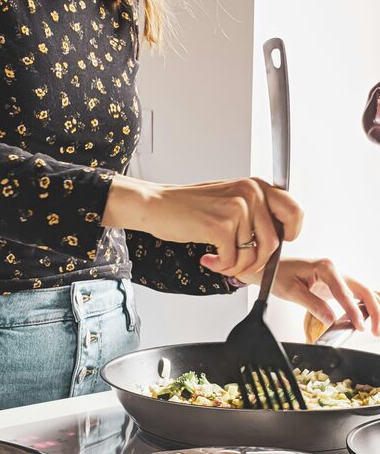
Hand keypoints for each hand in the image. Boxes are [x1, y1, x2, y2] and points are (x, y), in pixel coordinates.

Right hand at [102, 175, 303, 276]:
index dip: (290, 235)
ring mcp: (237, 209)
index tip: (272, 245)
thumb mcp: (229, 199)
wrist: (158, 205)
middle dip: (258, 262)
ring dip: (237, 267)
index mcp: (255, 185)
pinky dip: (222, 266)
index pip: (294, 211)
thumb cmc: (190, 206)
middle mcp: (250, 193)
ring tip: (222, 262)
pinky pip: (233, 261)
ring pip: (254, 256)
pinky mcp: (221, 226)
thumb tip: (277, 239)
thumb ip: (255, 212)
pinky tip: (209, 258)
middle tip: (241, 265)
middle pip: (275, 243)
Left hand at [238, 257, 379, 335]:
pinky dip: (366, 302)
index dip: (354, 311)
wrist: (268, 266)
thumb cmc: (277, 274)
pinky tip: (373, 313)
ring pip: (363, 291)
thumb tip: (330, 319)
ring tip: (377, 327)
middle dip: (374, 311)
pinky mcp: (335, 283)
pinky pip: (356, 292)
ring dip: (374, 308)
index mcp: (326, 267)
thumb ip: (312, 305)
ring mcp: (337, 276)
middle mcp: (335, 269)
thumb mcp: (292, 291)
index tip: (359, 326)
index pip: (345, 293)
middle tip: (376, 331)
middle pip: (363, 290)